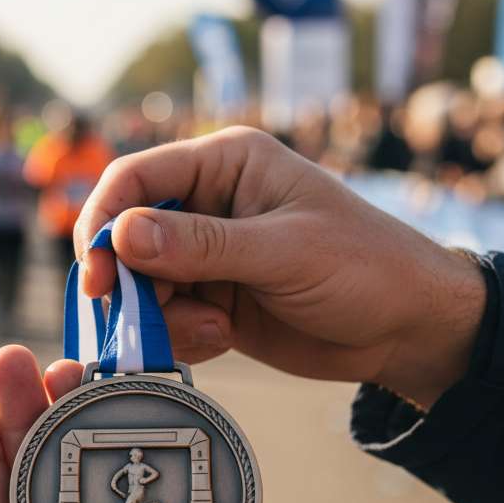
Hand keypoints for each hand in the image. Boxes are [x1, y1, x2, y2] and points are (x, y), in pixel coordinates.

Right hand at [75, 128, 485, 408]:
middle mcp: (208, 205)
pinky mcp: (212, 300)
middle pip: (128, 236)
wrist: (408, 329)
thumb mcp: (284, 252)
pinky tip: (224, 336)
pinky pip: (167, 318)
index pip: (137, 179)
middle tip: (140, 319)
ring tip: (215, 328)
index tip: (95, 274)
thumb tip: (119, 234)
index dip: (104, 222)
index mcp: (226, 165)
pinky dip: (183, 335)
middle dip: (129, 281)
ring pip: (142, 284)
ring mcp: (207, 257)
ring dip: (162, 316)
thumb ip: (200, 245)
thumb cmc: (365, 267)